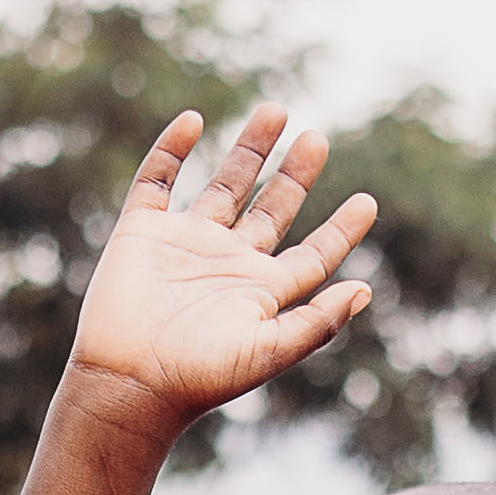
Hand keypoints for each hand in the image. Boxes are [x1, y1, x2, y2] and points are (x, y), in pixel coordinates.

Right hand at [62, 108, 378, 430]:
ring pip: (224, 185)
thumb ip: (317, 322)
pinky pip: (158, 180)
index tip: (367, 201)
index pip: (313, 253)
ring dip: (249, 150)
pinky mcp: (142, 232)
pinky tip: (194, 121)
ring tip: (276, 112)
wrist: (128, 383)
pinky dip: (171, 149)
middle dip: (294, 173)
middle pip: (271, 207)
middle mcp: (228, 262)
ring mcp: (185, 243)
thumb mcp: (269, 351)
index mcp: (262, 290)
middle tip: (316, 138)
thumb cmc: (199, 377)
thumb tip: (364, 290)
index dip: (341, 229)